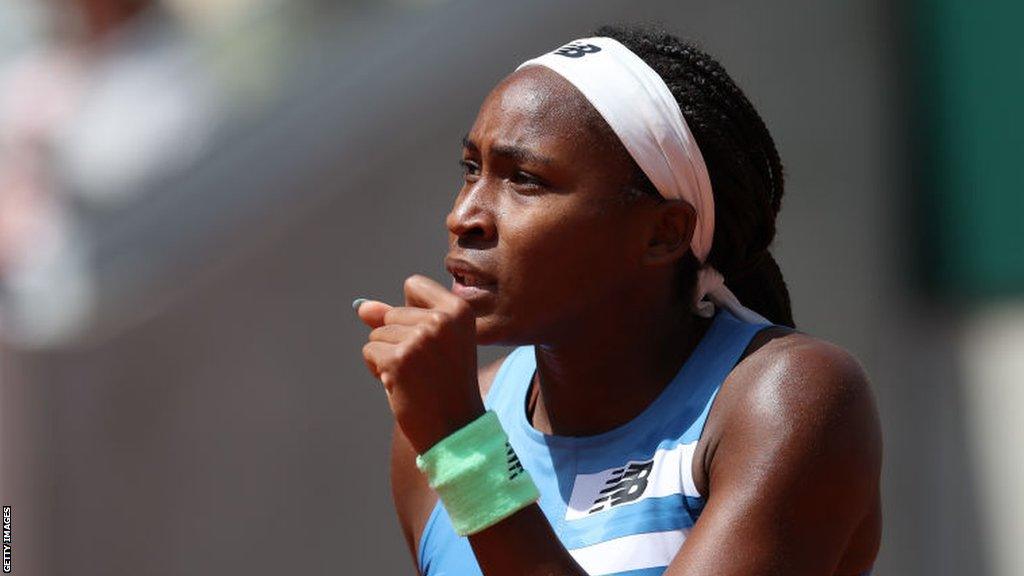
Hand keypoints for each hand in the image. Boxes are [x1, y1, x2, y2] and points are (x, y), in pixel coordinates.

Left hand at [356, 274, 485, 453]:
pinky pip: (369, 352)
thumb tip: (362, 307)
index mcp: (459, 310)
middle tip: (426, 368)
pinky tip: (402, 385)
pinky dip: (378, 370)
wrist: (455, 428)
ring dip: (387, 356)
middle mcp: (442, 320)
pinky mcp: (398, 359)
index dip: (410, 312)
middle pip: (392, 312)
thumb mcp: (432, 344)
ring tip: (416, 378)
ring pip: (377, 333)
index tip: (430, 340)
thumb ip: (399, 319)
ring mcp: (420, 339)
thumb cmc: (445, 386)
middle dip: (398, 339)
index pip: (413, 285)